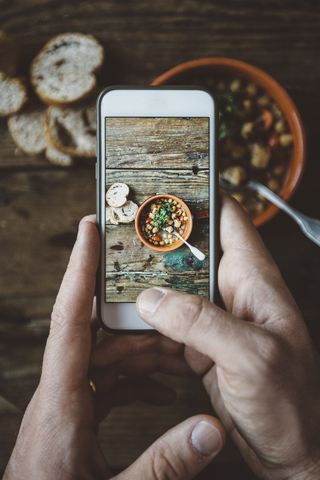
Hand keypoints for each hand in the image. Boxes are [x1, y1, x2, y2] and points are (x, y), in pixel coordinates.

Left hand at [4, 215, 224, 479]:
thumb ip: (164, 464)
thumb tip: (210, 431)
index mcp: (61, 400)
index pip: (69, 318)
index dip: (80, 269)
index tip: (89, 230)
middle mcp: (62, 391)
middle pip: (99, 331)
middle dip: (134, 311)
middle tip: (166, 291)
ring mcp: (69, 401)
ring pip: (109, 356)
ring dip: (145, 350)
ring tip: (181, 350)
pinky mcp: (78, 413)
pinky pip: (109, 382)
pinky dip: (138, 380)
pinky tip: (164, 390)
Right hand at [136, 194, 319, 479]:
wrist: (290, 452)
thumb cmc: (292, 404)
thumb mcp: (250, 357)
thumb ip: (201, 324)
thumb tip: (153, 301)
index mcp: (255, 283)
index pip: (230, 221)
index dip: (201, 197)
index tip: (168, 182)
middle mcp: (233, 296)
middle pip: (190, 257)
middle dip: (157, 250)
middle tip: (123, 240)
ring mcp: (215, 322)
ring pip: (172, 294)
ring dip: (145, 295)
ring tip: (113, 292)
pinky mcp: (201, 348)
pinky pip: (167, 329)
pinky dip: (146, 331)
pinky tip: (128, 336)